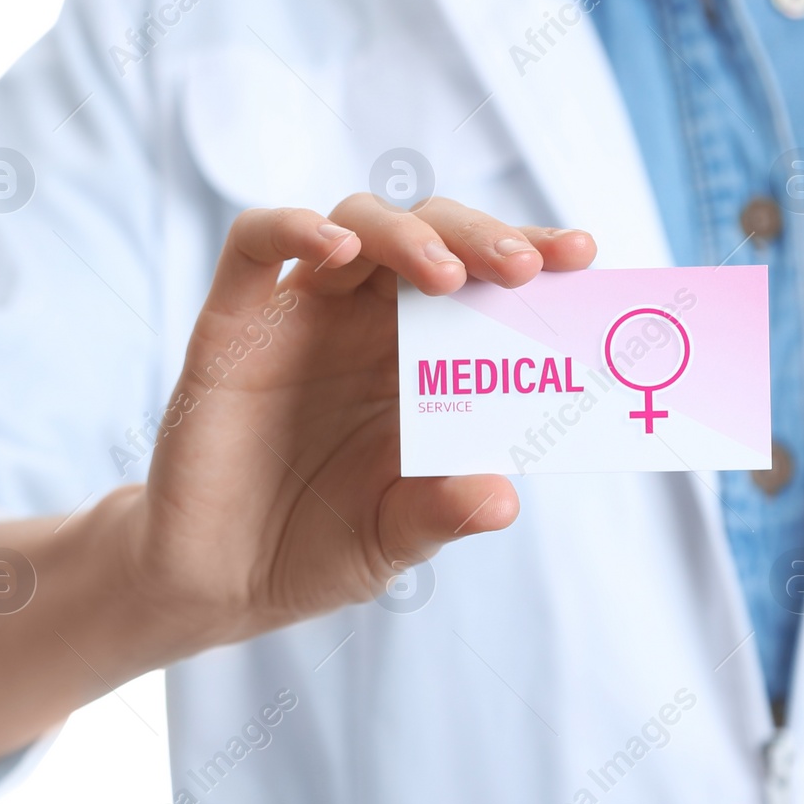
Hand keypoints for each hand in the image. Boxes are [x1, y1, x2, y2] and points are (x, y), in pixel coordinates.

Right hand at [132, 194, 595, 645]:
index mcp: (423, 359)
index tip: (582, 256)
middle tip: (523, 270)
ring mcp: (301, 316)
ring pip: (357, 224)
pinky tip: (336, 249)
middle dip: (481, 238)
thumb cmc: (319, 548)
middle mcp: (368, 324)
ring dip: (407, 234)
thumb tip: (502, 497)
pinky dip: (295, 229)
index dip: (531, 256)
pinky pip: (256, 245)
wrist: (221, 580)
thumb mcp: (393, 538)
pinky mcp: (234, 321)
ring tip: (444, 275)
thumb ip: (439, 513)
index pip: (484, 281)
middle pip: (429, 235)